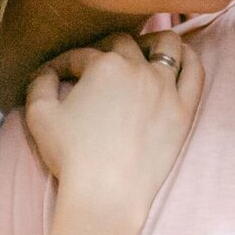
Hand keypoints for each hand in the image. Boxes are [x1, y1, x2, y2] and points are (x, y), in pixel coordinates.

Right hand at [24, 32, 203, 222]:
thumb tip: (47, 72)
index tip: (58, 75)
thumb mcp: (39, 115)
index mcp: (103, 65)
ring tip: (145, 49)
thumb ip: (40, 83)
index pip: (82, 55)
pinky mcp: (184, 110)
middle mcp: (137, 69)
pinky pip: (195, 72)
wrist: (107, 193)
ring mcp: (165, 88)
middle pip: (123, 44)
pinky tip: (181, 57)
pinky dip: (189, 58)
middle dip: (106, 47)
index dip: (66, 64)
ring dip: (153, 41)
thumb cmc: (71, 156)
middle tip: (99, 63)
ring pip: (167, 46)